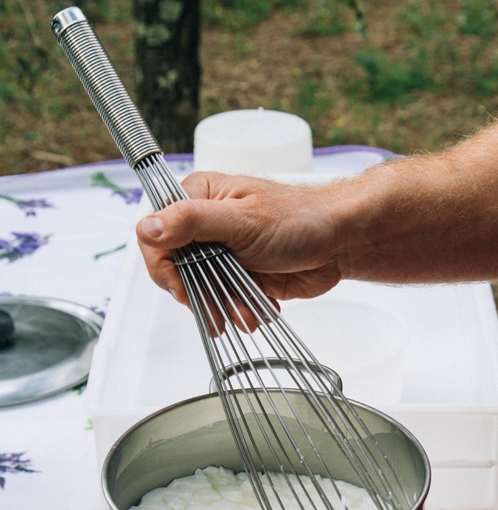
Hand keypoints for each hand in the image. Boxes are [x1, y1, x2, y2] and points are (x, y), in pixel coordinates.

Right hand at [135, 171, 343, 311]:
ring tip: (246, 311)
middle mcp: (206, 225)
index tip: (182, 288)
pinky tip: (256, 309)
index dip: (165, 267)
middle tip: (217, 309)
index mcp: (198, 198)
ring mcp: (223, 253)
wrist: (339, 243)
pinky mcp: (240, 276)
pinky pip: (226, 301)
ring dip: (224, 307)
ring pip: (203, 291)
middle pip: (177, 269)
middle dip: (200, 294)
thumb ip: (191, 222)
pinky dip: (240, 310)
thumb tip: (147, 227)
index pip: (158, 236)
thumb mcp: (240, 219)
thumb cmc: (298, 219)